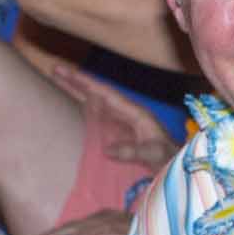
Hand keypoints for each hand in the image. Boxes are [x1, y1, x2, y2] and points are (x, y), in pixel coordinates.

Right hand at [49, 62, 177, 166]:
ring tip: (57, 81)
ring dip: (77, 93)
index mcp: (134, 113)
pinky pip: (96, 119)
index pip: (106, 94)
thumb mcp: (154, 154)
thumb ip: (133, 151)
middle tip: (55, 69)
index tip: (68, 72)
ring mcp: (121, 123)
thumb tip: (106, 149)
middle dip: (77, 82)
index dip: (87, 83)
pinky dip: (82, 111)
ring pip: (95, 104)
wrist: (178, 165)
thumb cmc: (169, 158)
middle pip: (97, 93)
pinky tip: (70, 107)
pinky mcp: (118, 134)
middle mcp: (126, 114)